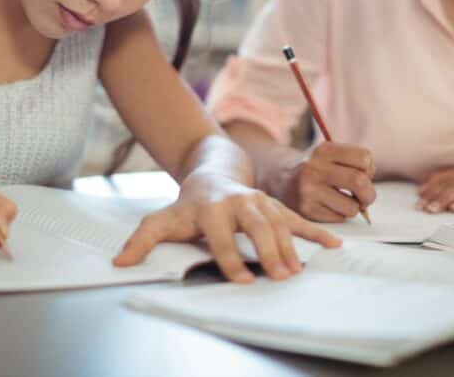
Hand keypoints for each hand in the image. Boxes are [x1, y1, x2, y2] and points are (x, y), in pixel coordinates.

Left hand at [113, 172, 340, 282]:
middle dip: (269, 250)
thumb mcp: (162, 219)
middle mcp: (239, 201)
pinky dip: (317, 231)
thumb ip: (142, 240)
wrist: (211, 173)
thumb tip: (119, 262)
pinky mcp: (274, 204)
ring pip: (279, 222)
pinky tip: (334, 245)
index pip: (220, 235)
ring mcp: (259, 201)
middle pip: (256, 226)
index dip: (230, 257)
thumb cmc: (186, 206)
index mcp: (211, 208)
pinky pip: (297, 218)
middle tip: (279, 276)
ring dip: (291, 247)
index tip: (241, 281)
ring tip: (298, 272)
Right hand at [276, 141, 375, 221]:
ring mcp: (308, 190)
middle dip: (369, 194)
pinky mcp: (306, 210)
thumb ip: (353, 165)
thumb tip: (369, 195)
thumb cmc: (316, 167)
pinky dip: (340, 214)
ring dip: (355, 207)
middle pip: (359, 182)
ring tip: (345, 201)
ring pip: (352, 206)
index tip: (363, 174)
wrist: (281, 178)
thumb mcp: (330, 155)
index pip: (364, 158)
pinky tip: (330, 206)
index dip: (370, 169)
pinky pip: (339, 218)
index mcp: (324, 150)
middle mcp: (314, 168)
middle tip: (366, 198)